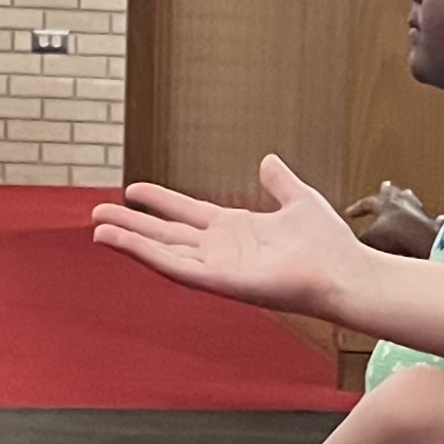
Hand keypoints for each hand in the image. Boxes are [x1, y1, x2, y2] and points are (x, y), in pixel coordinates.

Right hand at [92, 156, 363, 317]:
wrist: (347, 272)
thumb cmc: (330, 245)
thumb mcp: (300, 199)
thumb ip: (280, 182)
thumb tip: (269, 160)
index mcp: (237, 230)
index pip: (188, 213)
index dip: (161, 202)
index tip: (134, 188)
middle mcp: (223, 250)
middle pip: (167, 235)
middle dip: (132, 224)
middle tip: (97, 212)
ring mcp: (220, 268)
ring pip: (165, 253)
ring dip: (131, 242)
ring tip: (98, 228)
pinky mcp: (223, 283)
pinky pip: (179, 269)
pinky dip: (150, 256)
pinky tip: (126, 243)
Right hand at [345, 181, 436, 256]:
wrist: (423, 242)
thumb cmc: (395, 239)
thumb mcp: (369, 240)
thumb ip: (359, 241)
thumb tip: (350, 247)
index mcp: (384, 206)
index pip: (367, 203)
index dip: (357, 208)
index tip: (349, 213)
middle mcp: (403, 205)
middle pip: (392, 193)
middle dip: (386, 191)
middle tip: (385, 184)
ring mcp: (420, 213)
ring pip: (412, 201)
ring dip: (408, 198)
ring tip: (407, 193)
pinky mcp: (433, 226)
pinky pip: (434, 220)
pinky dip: (435, 220)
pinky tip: (440, 217)